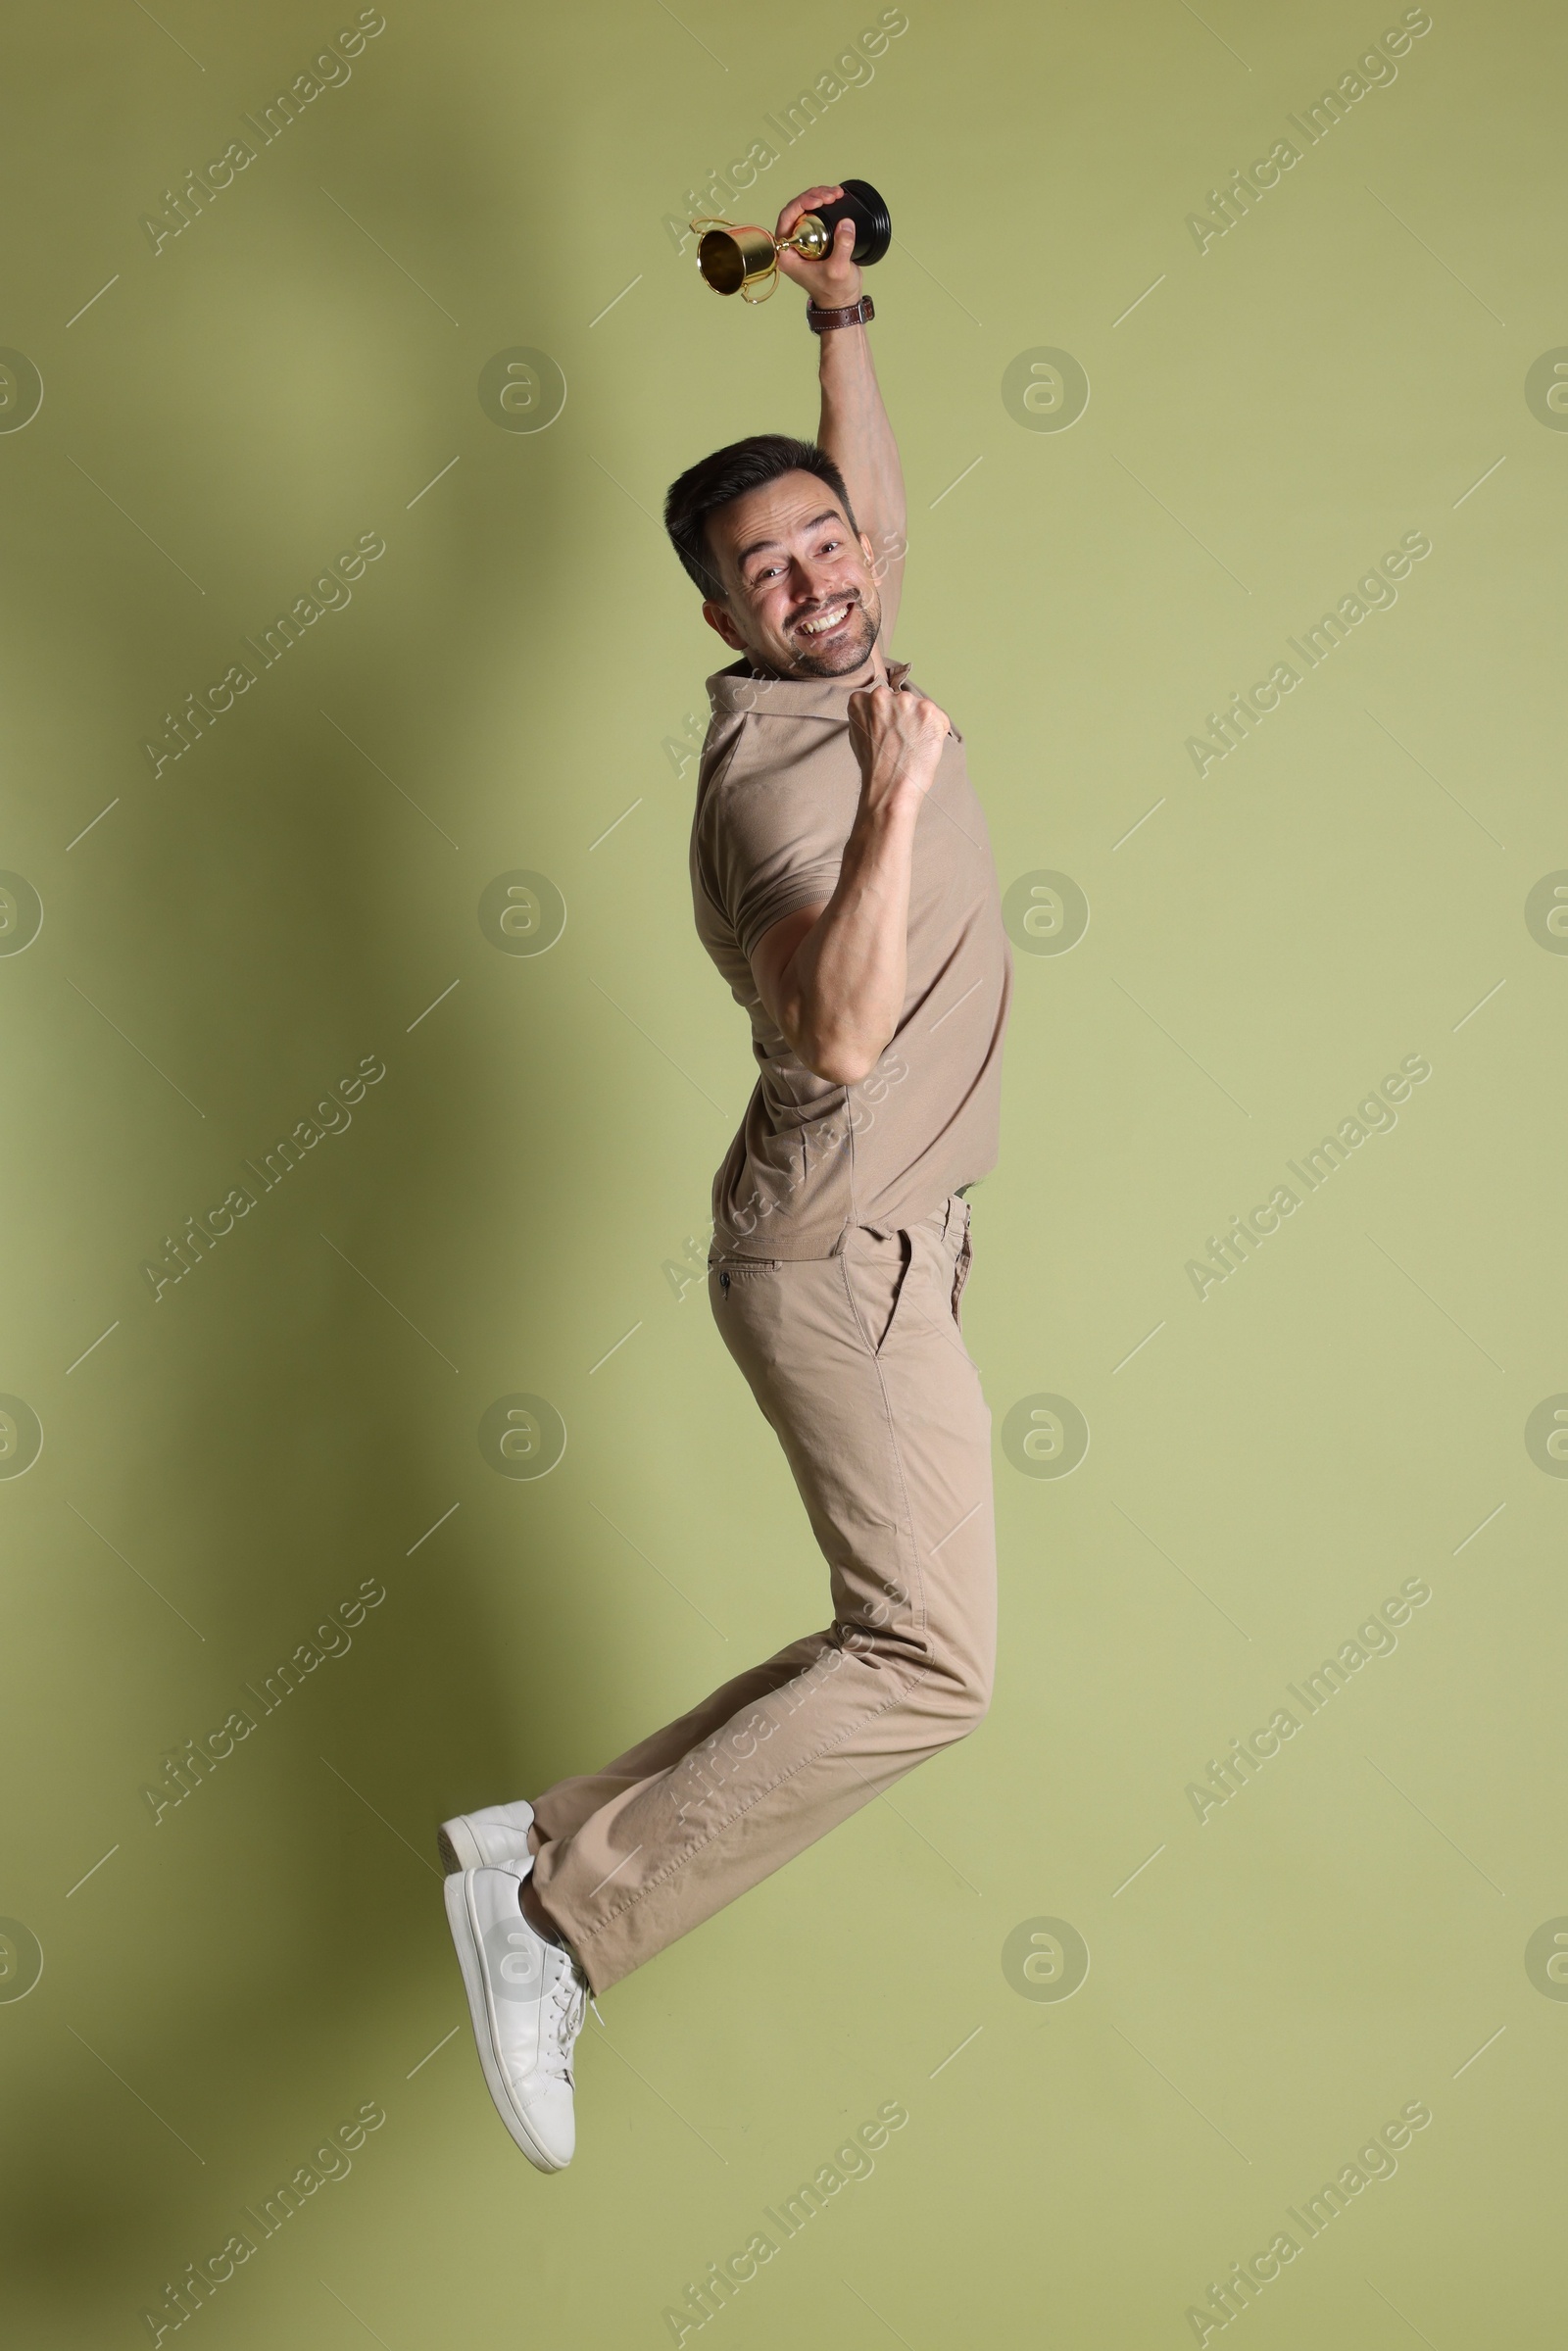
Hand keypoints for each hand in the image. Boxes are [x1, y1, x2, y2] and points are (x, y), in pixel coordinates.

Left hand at [774, 185, 860, 306]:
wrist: (842, 301)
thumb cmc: (834, 293)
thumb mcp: (838, 270)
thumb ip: (842, 247)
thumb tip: (846, 223)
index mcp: (787, 254)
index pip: (786, 220)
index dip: (801, 204)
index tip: (818, 201)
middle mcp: (792, 245)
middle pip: (796, 210)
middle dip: (813, 197)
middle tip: (831, 195)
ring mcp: (803, 240)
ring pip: (806, 209)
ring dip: (820, 197)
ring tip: (836, 194)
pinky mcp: (815, 238)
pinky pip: (816, 214)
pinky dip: (826, 204)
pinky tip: (836, 198)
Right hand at [847, 684, 950, 801]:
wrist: (891, 787)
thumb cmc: (875, 769)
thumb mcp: (857, 736)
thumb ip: (868, 717)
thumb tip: (882, 714)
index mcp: (861, 700)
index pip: (881, 700)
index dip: (889, 719)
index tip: (888, 733)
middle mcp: (882, 695)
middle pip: (902, 701)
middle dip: (906, 718)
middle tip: (902, 742)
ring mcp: (906, 701)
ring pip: (921, 708)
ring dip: (922, 724)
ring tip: (912, 746)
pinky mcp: (928, 711)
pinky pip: (939, 718)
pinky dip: (937, 732)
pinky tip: (924, 747)